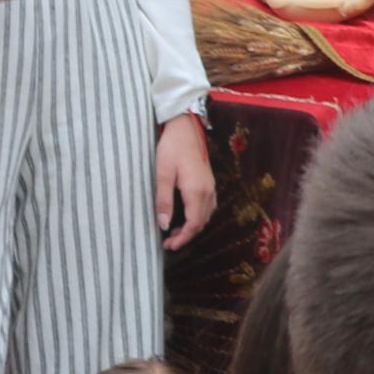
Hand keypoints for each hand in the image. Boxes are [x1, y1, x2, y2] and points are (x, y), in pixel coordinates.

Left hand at [154, 113, 216, 247]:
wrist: (185, 127)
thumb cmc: (172, 149)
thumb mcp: (163, 174)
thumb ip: (164, 201)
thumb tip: (164, 225)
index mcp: (196, 191)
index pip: (193, 224)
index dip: (183, 238)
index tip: (169, 246)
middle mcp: (208, 191)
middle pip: (202, 222)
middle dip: (187, 235)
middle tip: (169, 242)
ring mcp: (211, 186)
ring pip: (206, 215)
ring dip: (193, 226)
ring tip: (175, 231)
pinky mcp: (209, 181)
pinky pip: (208, 206)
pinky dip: (198, 217)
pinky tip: (186, 215)